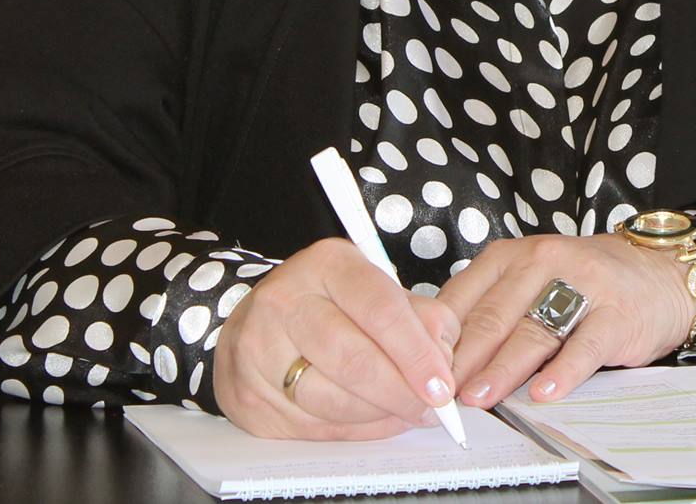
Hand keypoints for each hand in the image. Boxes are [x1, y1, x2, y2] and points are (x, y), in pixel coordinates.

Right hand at [210, 238, 460, 440]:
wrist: (255, 325)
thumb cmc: (331, 307)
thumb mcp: (378, 292)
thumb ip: (419, 319)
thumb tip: (445, 362)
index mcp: (327, 264)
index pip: (381, 310)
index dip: (417, 354)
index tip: (443, 386)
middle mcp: (286, 301)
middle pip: (354, 360)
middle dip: (402, 393)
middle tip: (432, 410)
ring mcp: (259, 350)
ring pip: (334, 401)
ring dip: (381, 415)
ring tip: (405, 412)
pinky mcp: (250, 397)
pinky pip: (315, 427)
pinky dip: (355, 430)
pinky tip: (373, 420)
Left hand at [437, 233, 695, 407]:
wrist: (657, 274)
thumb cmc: (583, 283)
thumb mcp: (529, 280)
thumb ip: (490, 307)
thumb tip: (439, 354)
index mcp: (511, 256)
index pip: (464, 297)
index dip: (439, 338)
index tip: (420, 370)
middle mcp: (543, 262)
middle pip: (494, 316)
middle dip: (464, 359)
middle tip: (442, 392)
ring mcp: (582, 285)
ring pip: (533, 331)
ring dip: (503, 369)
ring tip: (480, 397)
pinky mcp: (616, 314)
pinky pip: (584, 345)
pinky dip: (563, 372)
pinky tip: (544, 392)